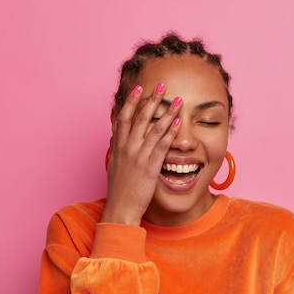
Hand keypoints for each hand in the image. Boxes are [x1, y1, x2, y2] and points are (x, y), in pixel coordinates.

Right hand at [102, 83, 182, 225]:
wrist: (120, 208)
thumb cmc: (120, 190)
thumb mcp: (115, 165)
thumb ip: (118, 149)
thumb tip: (118, 137)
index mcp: (117, 146)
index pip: (124, 117)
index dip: (131, 101)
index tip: (138, 88)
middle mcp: (127, 148)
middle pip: (140, 118)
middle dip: (151, 99)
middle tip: (162, 85)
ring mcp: (138, 156)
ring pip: (154, 128)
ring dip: (167, 112)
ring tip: (177, 100)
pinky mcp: (149, 167)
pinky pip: (162, 145)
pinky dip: (170, 132)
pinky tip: (179, 123)